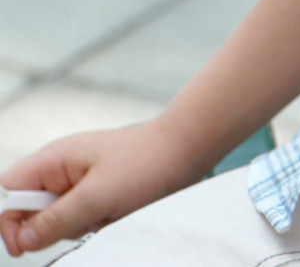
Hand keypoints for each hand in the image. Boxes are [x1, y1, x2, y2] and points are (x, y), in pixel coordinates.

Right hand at [0, 118, 195, 255]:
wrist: (184, 152)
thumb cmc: (144, 164)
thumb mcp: (97, 196)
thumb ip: (56, 219)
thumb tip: (22, 239)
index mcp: (55, 158)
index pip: (11, 190)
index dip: (10, 219)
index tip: (24, 245)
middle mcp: (63, 168)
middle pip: (33, 211)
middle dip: (54, 226)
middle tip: (85, 220)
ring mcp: (81, 182)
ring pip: (60, 221)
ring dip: (80, 225)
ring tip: (109, 211)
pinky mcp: (98, 194)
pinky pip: (83, 220)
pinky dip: (97, 224)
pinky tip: (117, 213)